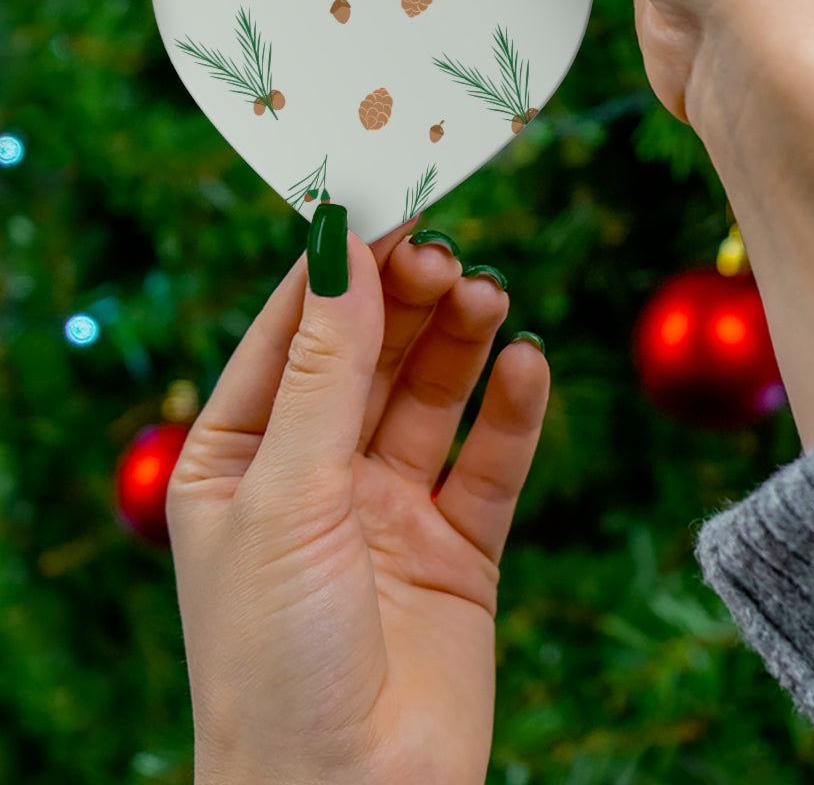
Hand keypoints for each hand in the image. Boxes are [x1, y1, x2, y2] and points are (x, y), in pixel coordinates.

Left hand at [167, 219, 548, 784]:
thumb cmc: (276, 659)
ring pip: (432, 397)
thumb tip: (341, 248)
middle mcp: (315, 476)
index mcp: (240, 460)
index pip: (291, 334)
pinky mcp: (459, 548)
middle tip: (446, 253)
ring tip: (489, 296)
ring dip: (461, 342)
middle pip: (370, 355)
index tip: (384, 202)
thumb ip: (324, 371)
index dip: (337, 268)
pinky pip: (491, 461)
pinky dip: (512, 411)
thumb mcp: (287, 495)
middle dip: (406, 301)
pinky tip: (527, 366)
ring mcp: (390, 509)